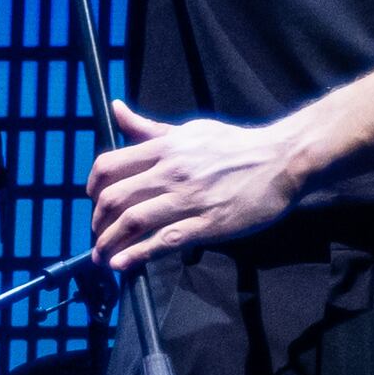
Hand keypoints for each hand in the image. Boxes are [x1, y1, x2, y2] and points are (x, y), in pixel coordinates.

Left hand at [88, 101, 309, 265]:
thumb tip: (116, 110)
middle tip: (97, 234)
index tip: (93, 202)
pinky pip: (163, 242)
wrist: (282, 161)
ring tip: (102, 256)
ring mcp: (189, 199)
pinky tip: (122, 264)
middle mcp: (172, 172)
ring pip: (133, 222)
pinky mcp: (207, 224)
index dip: (91, 188)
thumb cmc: (237, 146)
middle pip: (114, 198)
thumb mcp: (190, 129)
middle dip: (96, 221)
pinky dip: (136, 255)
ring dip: (109, 243)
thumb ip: (149, 128)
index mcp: (166, 147)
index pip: (110, 166)